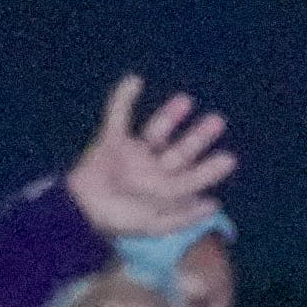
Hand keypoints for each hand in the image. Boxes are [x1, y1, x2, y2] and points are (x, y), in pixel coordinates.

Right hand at [62, 73, 234, 241]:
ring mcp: (133, 153)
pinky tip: (135, 81)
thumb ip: (183, 217)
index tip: (229, 158)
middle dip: (198, 137)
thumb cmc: (116, 221)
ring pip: (156, 130)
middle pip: (181, 150)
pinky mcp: (111, 140)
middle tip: (217, 121)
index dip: (210, 169)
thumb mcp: (153, 225)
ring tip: (185, 101)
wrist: (77, 211)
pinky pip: (118, 115)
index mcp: (165, 190)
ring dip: (169, 116)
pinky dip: (123, 98)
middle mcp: (153, 169)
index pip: (192, 177)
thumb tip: (215, 206)